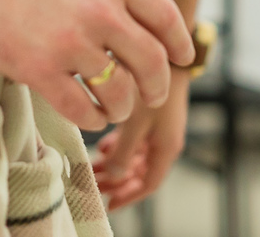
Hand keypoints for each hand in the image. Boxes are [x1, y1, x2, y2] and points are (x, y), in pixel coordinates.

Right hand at [0, 0, 193, 130]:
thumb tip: (138, 5)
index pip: (166, 17)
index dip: (178, 44)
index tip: (181, 60)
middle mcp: (99, 10)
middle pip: (151, 62)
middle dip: (157, 86)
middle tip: (152, 96)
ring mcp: (70, 42)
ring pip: (120, 93)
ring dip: (122, 107)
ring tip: (113, 108)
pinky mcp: (39, 70)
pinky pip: (83, 110)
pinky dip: (91, 118)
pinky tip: (87, 114)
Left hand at [92, 69, 190, 209]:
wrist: (166, 55)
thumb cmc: (151, 88)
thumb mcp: (135, 123)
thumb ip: (124, 152)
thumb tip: (113, 175)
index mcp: (166, 149)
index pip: (149, 184)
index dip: (128, 196)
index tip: (109, 204)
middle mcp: (164, 143)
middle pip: (140, 172)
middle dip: (117, 181)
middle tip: (93, 185)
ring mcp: (159, 130)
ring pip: (135, 157)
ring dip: (115, 163)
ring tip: (92, 166)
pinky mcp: (152, 118)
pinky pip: (135, 141)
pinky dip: (119, 146)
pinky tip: (102, 145)